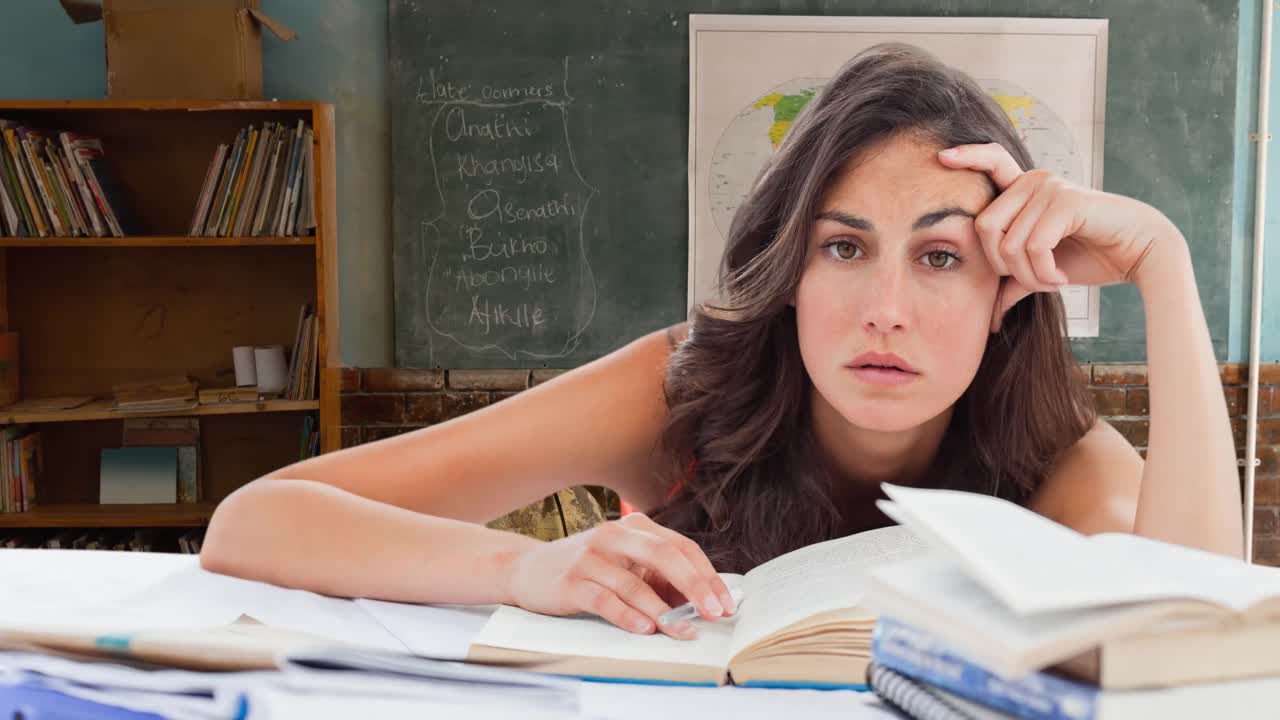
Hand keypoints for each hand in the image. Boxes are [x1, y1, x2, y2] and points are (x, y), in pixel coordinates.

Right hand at [505, 512, 735, 639]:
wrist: (527, 569)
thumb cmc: (587, 569)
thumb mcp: (625, 564)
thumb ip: (658, 576)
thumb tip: (701, 603)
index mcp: (635, 527)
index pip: (681, 547)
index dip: (707, 576)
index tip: (724, 604)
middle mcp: (614, 535)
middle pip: (664, 556)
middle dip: (695, 586)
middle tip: (713, 614)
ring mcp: (590, 557)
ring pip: (635, 582)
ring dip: (663, 610)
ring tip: (683, 631)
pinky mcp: (570, 581)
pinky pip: (604, 599)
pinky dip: (627, 615)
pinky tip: (645, 629)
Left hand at [937, 144, 1172, 331]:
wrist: (1140, 254)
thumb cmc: (1091, 257)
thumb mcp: (1042, 270)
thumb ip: (1013, 282)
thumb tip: (987, 318)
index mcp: (1024, 188)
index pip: (991, 161)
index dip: (967, 156)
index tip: (941, 157)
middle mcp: (1034, 180)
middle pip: (984, 227)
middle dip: (1003, 267)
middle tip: (1034, 282)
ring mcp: (1049, 187)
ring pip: (1008, 244)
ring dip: (1029, 276)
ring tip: (1052, 282)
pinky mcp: (1065, 202)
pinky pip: (1033, 247)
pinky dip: (1043, 273)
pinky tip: (1062, 280)